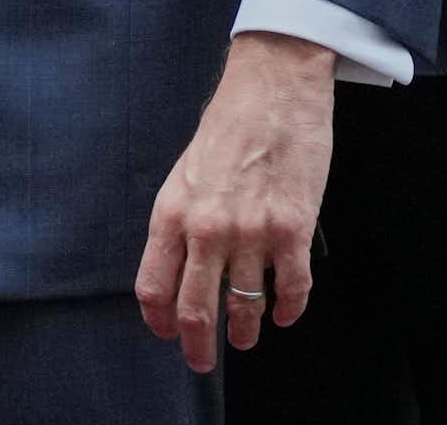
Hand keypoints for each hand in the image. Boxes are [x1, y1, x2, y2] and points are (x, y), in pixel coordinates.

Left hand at [137, 32, 332, 371]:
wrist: (273, 87)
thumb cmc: (228, 124)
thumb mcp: (187, 171)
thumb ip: (183, 219)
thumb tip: (183, 267)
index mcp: (173, 211)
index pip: (154, 285)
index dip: (160, 320)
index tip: (168, 333)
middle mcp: (207, 228)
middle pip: (195, 310)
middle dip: (199, 346)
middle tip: (204, 360)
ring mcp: (251, 233)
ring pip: (245, 308)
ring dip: (246, 331)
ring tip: (246, 338)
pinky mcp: (292, 232)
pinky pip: (291, 292)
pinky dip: (289, 311)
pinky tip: (286, 313)